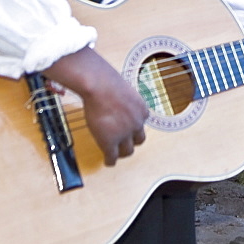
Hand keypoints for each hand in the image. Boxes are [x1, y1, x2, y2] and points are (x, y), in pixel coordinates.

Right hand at [44, 47, 148, 165]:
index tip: (129, 130)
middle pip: (139, 140)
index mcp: (141, 110)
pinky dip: (110, 161)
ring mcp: (125, 134)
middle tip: (124, 145)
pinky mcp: (111, 141)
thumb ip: (121, 95)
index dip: (134, 128)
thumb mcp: (122, 88)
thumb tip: (112, 88)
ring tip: (116, 155)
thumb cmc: (108, 81)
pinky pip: (112, 157)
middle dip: (132, 143)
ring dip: (122, 153)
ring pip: (128, 151)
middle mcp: (137, 123)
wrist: (101, 86)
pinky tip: (107, 162)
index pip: (141, 123)